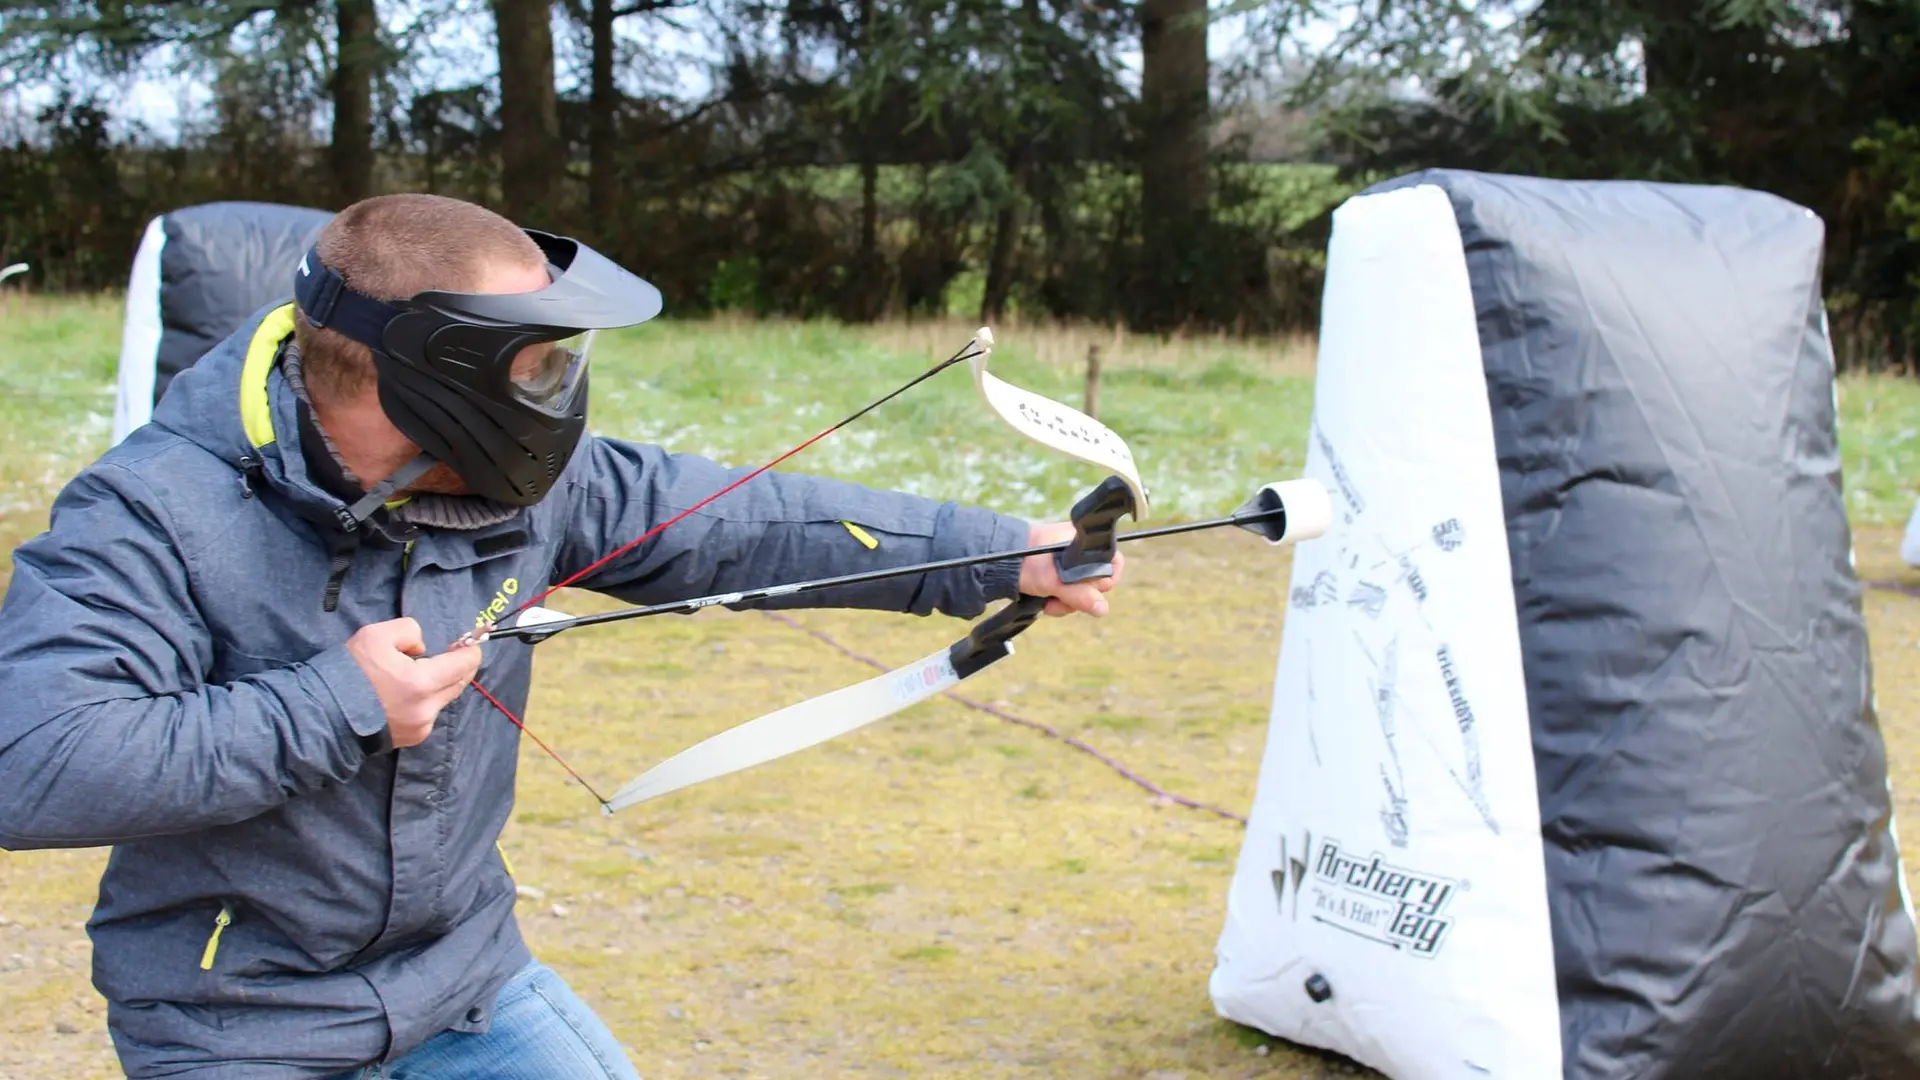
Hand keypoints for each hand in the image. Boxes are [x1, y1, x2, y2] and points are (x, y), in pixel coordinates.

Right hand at [344, 618, 483, 748]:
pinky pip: (430, 713)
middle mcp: (428, 709)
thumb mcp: (377, 635)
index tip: (467, 642)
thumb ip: (409, 632)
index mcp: (423, 683)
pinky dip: (425, 700)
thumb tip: (423, 650)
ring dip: (439, 683)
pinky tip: (403, 694)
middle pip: (460, 682)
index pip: (466, 664)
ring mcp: (421, 727)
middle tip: (446, 653)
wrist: (324, 714)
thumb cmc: (351, 671)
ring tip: (413, 674)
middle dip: (458, 665)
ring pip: (444, 698)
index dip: (470, 649)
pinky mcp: (413, 738)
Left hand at [1019, 521, 1124, 617]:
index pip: (1113, 563)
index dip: (1105, 580)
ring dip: (1068, 603)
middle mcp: (1081, 553)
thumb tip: (1102, 608)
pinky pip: (1070, 595)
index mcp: (1085, 543)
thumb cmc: (1025, 561)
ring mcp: (1070, 567)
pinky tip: (1046, 602)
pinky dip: (1060, 602)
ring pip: (1083, 593)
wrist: (997, 564)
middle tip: (1062, 598)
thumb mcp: (1055, 580)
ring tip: (1049, 602)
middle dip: (1081, 596)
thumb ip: (1080, 594)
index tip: (1089, 591)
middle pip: (1098, 583)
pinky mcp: (1059, 578)